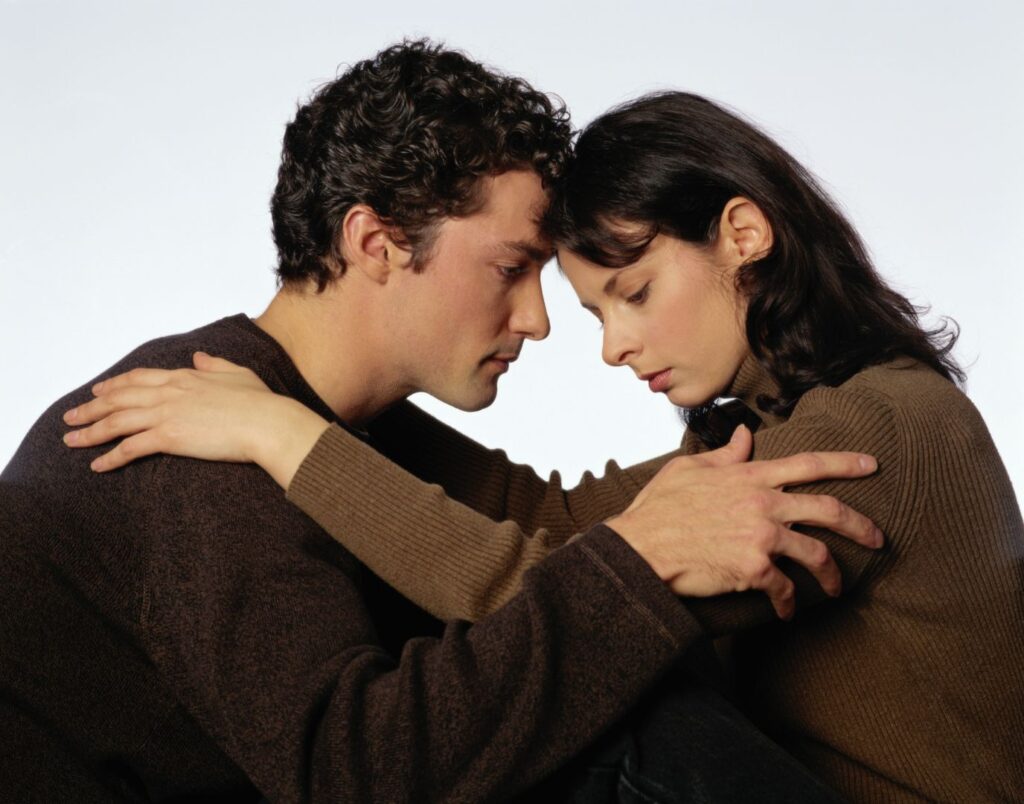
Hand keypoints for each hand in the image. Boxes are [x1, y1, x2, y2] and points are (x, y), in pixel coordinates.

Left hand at [62, 352, 329, 488]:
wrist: (267, 422)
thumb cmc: (260, 402)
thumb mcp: (237, 374)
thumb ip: (215, 364)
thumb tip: (199, 355)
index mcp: (185, 376)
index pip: (139, 379)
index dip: (115, 385)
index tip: (98, 391)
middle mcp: (169, 392)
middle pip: (119, 398)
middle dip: (91, 408)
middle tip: (71, 417)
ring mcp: (167, 413)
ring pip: (117, 421)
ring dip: (90, 431)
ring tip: (71, 440)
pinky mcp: (170, 437)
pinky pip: (131, 447)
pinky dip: (111, 456)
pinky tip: (97, 465)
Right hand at [605, 425, 882, 618]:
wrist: (641, 546)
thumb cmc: (659, 507)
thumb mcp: (690, 468)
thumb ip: (725, 454)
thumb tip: (747, 434)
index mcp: (750, 476)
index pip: (808, 464)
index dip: (845, 462)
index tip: (872, 465)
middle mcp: (763, 503)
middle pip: (829, 510)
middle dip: (862, 526)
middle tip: (878, 540)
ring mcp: (761, 536)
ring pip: (817, 554)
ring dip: (832, 575)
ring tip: (835, 588)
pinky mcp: (753, 569)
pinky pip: (785, 588)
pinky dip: (789, 602)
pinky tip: (786, 610)